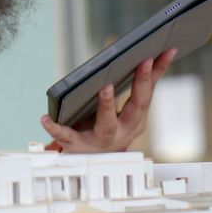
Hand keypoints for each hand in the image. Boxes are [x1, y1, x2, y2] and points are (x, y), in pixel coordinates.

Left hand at [40, 48, 176, 152]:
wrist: (91, 162)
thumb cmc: (107, 128)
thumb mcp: (125, 110)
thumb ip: (134, 86)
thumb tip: (145, 53)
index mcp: (135, 119)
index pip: (149, 92)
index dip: (158, 71)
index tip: (166, 50)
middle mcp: (123, 131)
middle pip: (135, 107)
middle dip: (140, 84)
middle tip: (143, 60)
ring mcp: (100, 140)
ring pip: (108, 125)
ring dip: (108, 105)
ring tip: (105, 88)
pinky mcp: (76, 146)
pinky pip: (66, 136)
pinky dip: (55, 128)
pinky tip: (45, 118)